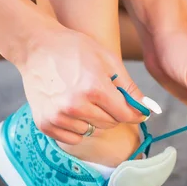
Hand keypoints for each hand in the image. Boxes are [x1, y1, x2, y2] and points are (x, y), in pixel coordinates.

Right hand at [17, 27, 145, 143]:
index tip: (134, 108)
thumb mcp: (107, 60)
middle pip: (110, 124)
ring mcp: (58, 117)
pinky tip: (71, 110)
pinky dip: (76, 128)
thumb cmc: (73, 49)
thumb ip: (130, 88)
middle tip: (101, 95)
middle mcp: (75, 106)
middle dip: (112, 112)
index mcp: (94, 88)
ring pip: (92, 132)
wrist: (36, 47)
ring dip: (93, 120)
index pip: (126, 115)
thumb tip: (151, 110)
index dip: (133, 112)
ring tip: (83, 99)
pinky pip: (73, 139)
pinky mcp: (45, 124)